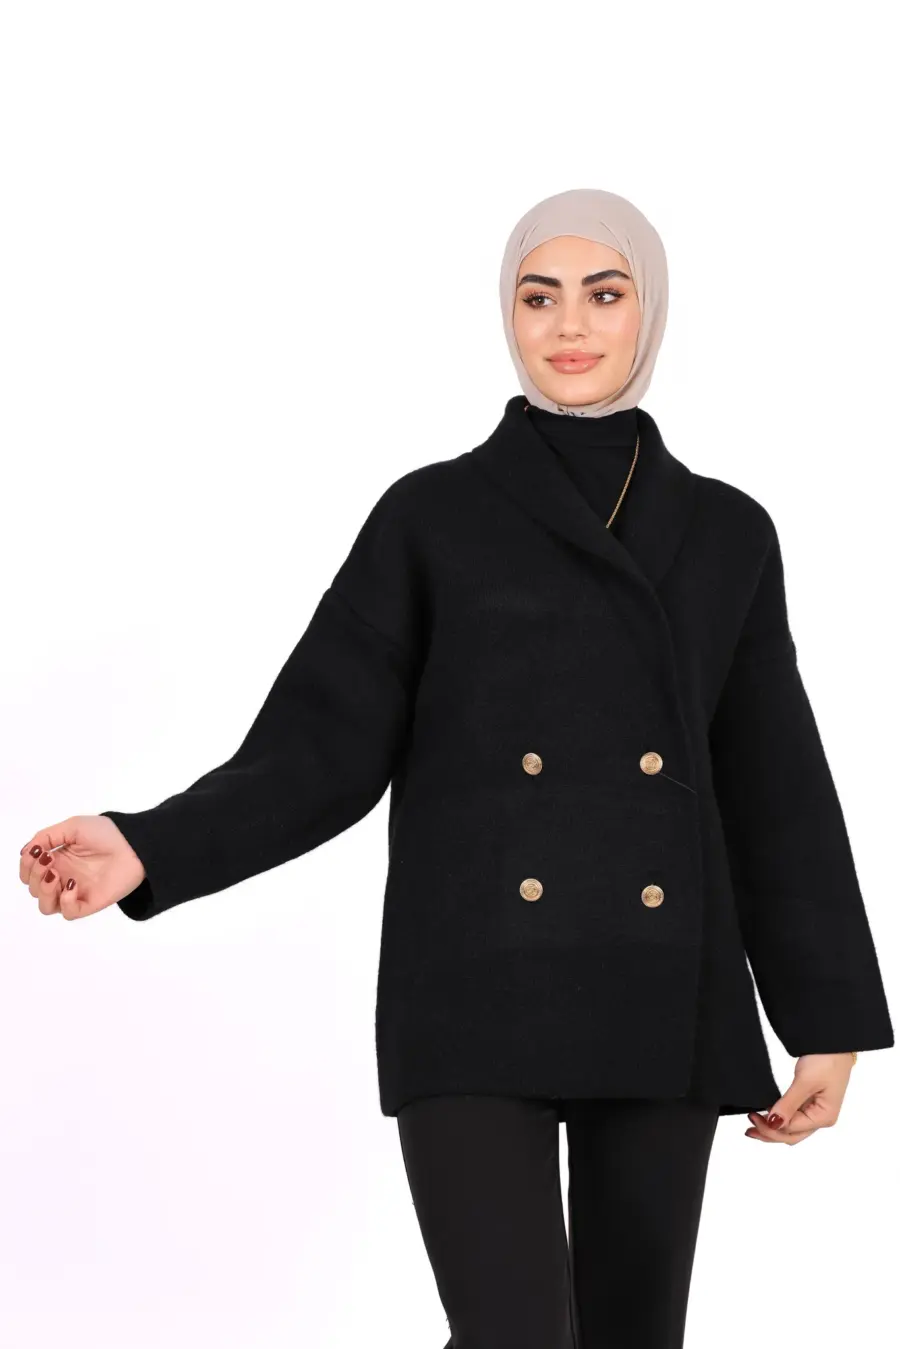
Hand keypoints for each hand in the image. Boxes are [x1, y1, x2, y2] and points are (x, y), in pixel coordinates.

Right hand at [19, 815, 145, 918]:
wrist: (134, 844)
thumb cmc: (106, 833)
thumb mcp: (72, 827)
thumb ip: (46, 837)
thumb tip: (26, 852)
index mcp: (57, 861)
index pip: (29, 873)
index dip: (25, 867)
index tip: (36, 854)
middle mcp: (63, 878)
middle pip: (34, 889)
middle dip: (34, 875)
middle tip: (49, 861)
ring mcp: (75, 892)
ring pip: (46, 906)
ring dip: (43, 891)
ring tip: (55, 874)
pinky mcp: (89, 902)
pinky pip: (68, 913)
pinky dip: (64, 901)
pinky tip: (71, 885)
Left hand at [744, 1053, 855, 1144]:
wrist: (834, 1041)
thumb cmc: (827, 1059)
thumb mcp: (805, 1081)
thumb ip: (789, 1104)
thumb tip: (773, 1124)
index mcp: (824, 1117)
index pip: (792, 1131)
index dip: (770, 1128)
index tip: (752, 1117)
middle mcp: (821, 1118)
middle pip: (792, 1135)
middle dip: (770, 1133)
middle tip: (748, 1127)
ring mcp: (816, 1111)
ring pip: (791, 1128)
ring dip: (773, 1128)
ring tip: (753, 1124)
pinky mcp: (810, 1102)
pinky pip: (793, 1117)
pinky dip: (779, 1119)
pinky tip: (766, 1117)